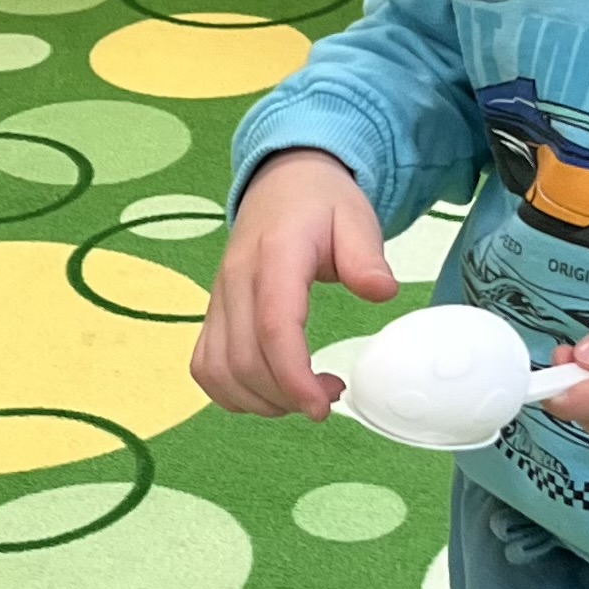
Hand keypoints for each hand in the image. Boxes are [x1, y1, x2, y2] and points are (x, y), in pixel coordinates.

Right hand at [191, 150, 394, 417]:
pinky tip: (270, 392)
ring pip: (220, 371)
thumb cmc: (322, 204)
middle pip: (244, 359)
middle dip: (286, 396)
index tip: (323, 404)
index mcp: (275, 255)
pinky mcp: (213, 315)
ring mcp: (219, 299)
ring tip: (302, 395)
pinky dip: (233, 393)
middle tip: (329, 395)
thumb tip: (382, 292)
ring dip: (261, 400)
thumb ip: (366, 256)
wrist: (282, 184)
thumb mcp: (356, 218)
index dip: (294, 376)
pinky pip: (206, 367)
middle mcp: (236, 279)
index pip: (273, 325)